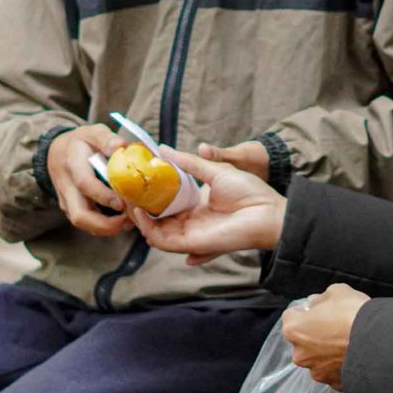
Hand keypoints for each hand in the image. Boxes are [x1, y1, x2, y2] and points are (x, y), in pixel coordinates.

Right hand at [46, 125, 130, 236]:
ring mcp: (67, 201)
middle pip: (80, 215)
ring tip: (130, 221)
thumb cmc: (80, 142)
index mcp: (72, 164)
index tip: (122, 202)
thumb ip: (106, 138)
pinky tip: (123, 220)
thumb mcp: (92, 132)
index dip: (103, 196)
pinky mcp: (71, 209)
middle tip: (130, 220)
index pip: (85, 184)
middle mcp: (67, 187)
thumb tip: (121, 146)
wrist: (57, 152)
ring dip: (107, 228)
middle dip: (105, 225)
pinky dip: (104, 226)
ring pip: (83, 223)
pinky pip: (87, 223)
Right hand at [130, 147, 284, 264]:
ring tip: (128, 200)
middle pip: (155, 219)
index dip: (147, 195)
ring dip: (138, 218)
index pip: (164, 204)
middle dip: (137, 208)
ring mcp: (190, 234)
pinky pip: (162, 241)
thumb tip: (163, 148)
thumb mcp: (215, 170)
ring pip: (154, 232)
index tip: (133, 181)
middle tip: (123, 191)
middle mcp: (190, 222)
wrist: (269, 211)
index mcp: (195, 206)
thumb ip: (189, 162)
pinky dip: (148, 228)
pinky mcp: (192, 243)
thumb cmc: (250, 192)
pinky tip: (140, 212)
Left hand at [282, 284, 369, 390]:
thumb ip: (320, 299)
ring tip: (348, 342)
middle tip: (336, 326)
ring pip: (319, 359)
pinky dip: (341, 366)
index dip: (306, 311)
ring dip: (328, 352)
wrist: (380, 342)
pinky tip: (354, 355)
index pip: (291, 316)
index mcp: (294, 329)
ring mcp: (317, 371)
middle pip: (304, 341)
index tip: (318, 310)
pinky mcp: (334, 384)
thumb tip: (316, 303)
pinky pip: (334, 372)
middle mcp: (301, 354)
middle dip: (316, 334)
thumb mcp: (337, 291)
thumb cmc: (354, 314)